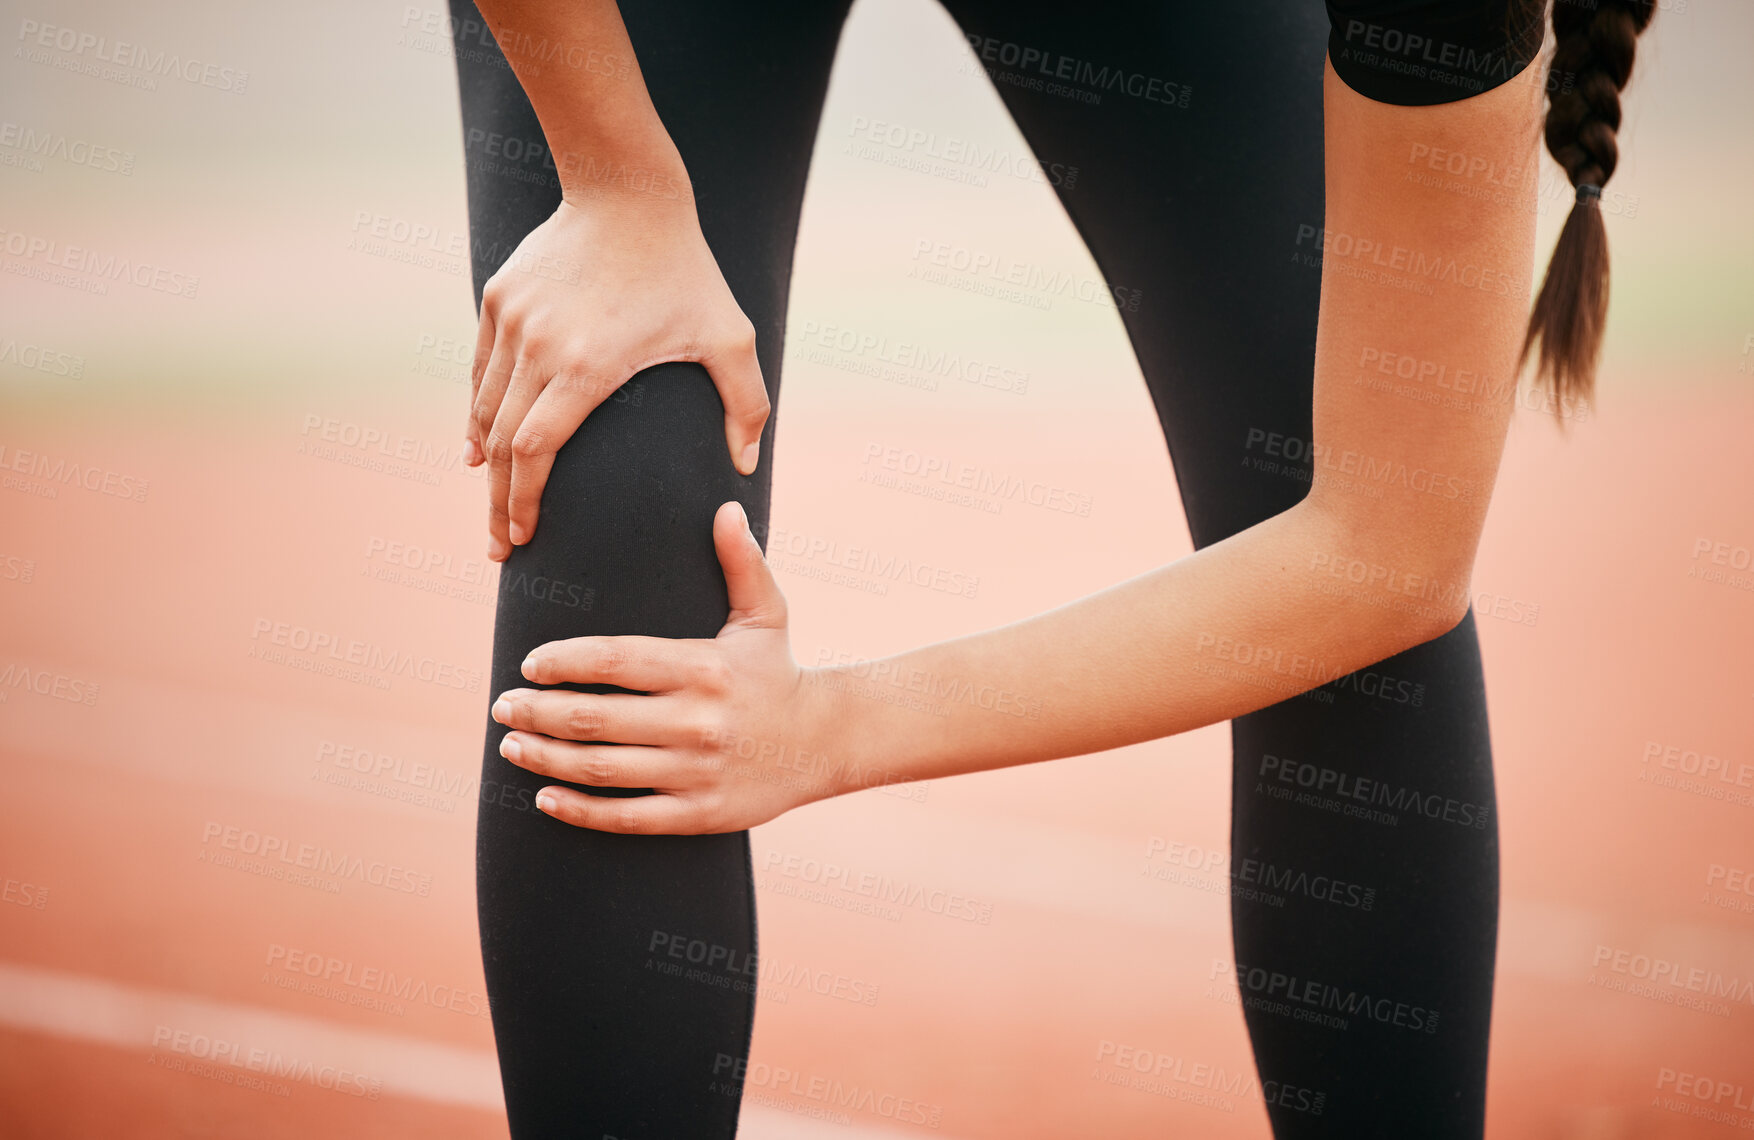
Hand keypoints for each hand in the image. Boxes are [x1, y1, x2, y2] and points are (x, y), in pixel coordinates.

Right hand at [467, 190, 768, 560]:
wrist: (627, 192)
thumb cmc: (686, 269)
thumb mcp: (730, 336)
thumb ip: (747, 403)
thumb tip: (747, 466)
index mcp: (587, 366)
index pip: (538, 451)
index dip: (525, 502)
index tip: (526, 538)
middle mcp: (538, 347)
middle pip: (502, 444)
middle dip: (498, 503)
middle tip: (501, 547)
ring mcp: (512, 321)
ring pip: (483, 409)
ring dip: (484, 463)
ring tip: (490, 504)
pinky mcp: (498, 299)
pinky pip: (480, 371)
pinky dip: (478, 413)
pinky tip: (479, 446)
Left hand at [489, 502, 845, 832]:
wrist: (825, 743)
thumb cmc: (779, 671)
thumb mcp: (766, 614)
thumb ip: (741, 561)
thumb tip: (725, 507)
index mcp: (703, 668)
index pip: (615, 660)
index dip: (564, 661)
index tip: (530, 664)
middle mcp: (697, 721)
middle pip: (596, 717)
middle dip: (538, 711)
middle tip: (502, 704)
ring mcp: (696, 771)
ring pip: (602, 768)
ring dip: (546, 758)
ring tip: (513, 743)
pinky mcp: (698, 813)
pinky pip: (626, 816)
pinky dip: (580, 810)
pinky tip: (546, 798)